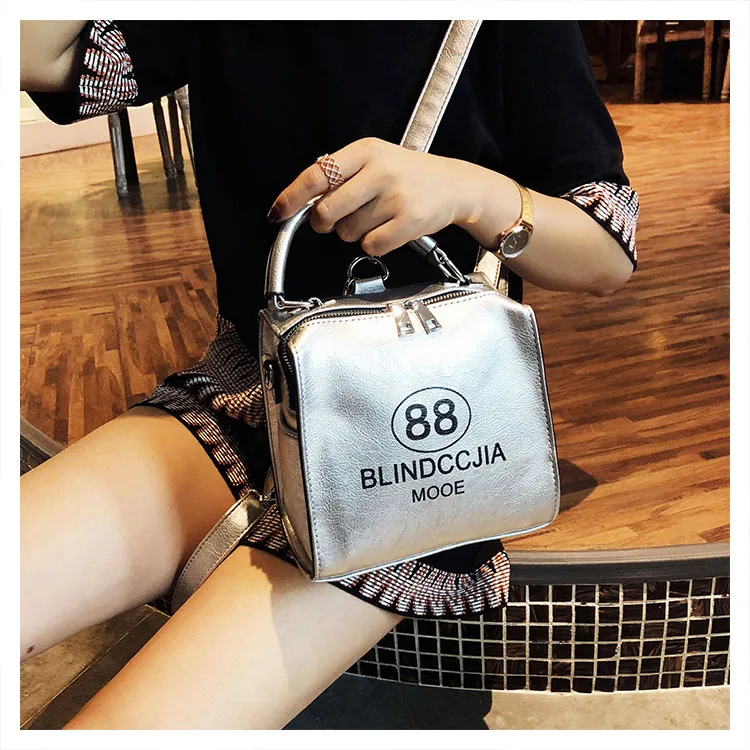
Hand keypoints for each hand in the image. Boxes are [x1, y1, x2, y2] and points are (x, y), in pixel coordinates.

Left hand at [267, 137, 479, 256]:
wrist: (453, 185)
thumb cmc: (406, 174)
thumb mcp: (373, 160)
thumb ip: (339, 176)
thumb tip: (301, 203)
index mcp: (365, 150)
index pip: (316, 175)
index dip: (291, 197)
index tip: (277, 213)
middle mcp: (380, 171)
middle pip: (327, 211)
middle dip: (324, 222)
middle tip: (334, 219)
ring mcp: (395, 197)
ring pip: (347, 232)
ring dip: (354, 232)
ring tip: (376, 216)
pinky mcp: (408, 222)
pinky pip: (370, 246)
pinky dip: (374, 244)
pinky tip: (388, 228)